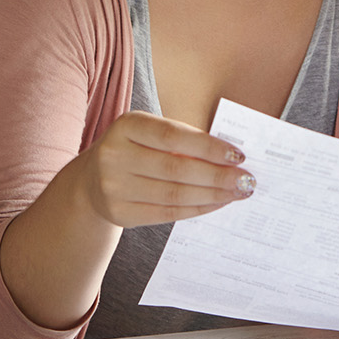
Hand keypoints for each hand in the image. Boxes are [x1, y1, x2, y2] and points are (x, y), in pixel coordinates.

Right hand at [83, 110, 254, 226]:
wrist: (91, 181)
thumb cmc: (135, 151)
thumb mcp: (149, 134)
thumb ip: (182, 140)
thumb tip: (230, 156)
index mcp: (126, 126)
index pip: (173, 136)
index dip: (209, 147)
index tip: (238, 156)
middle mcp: (115, 155)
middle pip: (177, 169)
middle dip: (218, 176)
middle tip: (247, 180)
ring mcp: (113, 187)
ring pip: (174, 194)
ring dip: (213, 194)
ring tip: (237, 192)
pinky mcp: (119, 213)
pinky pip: (167, 213)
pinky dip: (197, 208)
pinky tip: (217, 203)